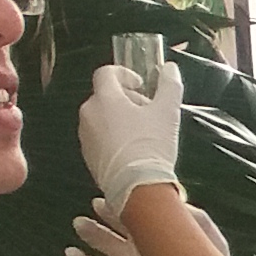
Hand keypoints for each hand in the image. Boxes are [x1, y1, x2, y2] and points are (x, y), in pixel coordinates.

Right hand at [65, 200, 226, 255]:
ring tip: (72, 253)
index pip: (122, 225)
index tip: (99, 203)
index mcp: (148, 242)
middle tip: (80, 223)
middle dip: (92, 234)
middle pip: (107, 246)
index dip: (109, 213)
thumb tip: (173, 202)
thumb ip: (191, 217)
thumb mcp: (207, 235)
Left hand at [77, 59, 182, 219]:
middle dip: (126, 100)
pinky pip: (100, 138)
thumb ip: (170, 86)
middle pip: (105, 96)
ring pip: (101, 118)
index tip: (140, 85)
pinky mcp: (88, 156)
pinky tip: (134, 151)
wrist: (137, 187)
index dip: (124, 74)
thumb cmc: (150, 146)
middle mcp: (89, 113)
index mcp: (105, 98)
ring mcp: (86, 136)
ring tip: (143, 134)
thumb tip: (170, 69)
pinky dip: (114, 138)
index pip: (106, 73)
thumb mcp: (167, 112)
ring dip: (120, 120)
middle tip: (148, 112)